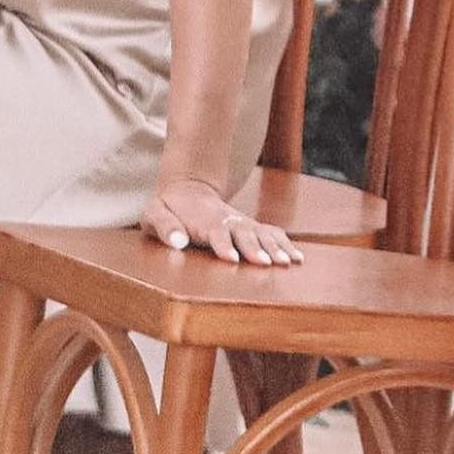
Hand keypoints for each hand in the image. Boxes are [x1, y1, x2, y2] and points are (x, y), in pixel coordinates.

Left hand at [140, 176, 302, 266]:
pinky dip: (285, 243)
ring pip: (261, 233)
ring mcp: (241, 222)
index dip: (223, 244)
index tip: (231, 259)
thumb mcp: (155, 213)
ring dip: (274, 247)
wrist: (187, 189)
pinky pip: (271, 233)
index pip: (215, 232)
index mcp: (203, 220)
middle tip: (265, 263)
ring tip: (287, 263)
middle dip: (254, 248)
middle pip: (243, 233)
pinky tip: (298, 258)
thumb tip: (179, 242)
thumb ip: (165, 226)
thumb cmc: (168, 208)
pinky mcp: (250, 226)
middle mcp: (227, 220)